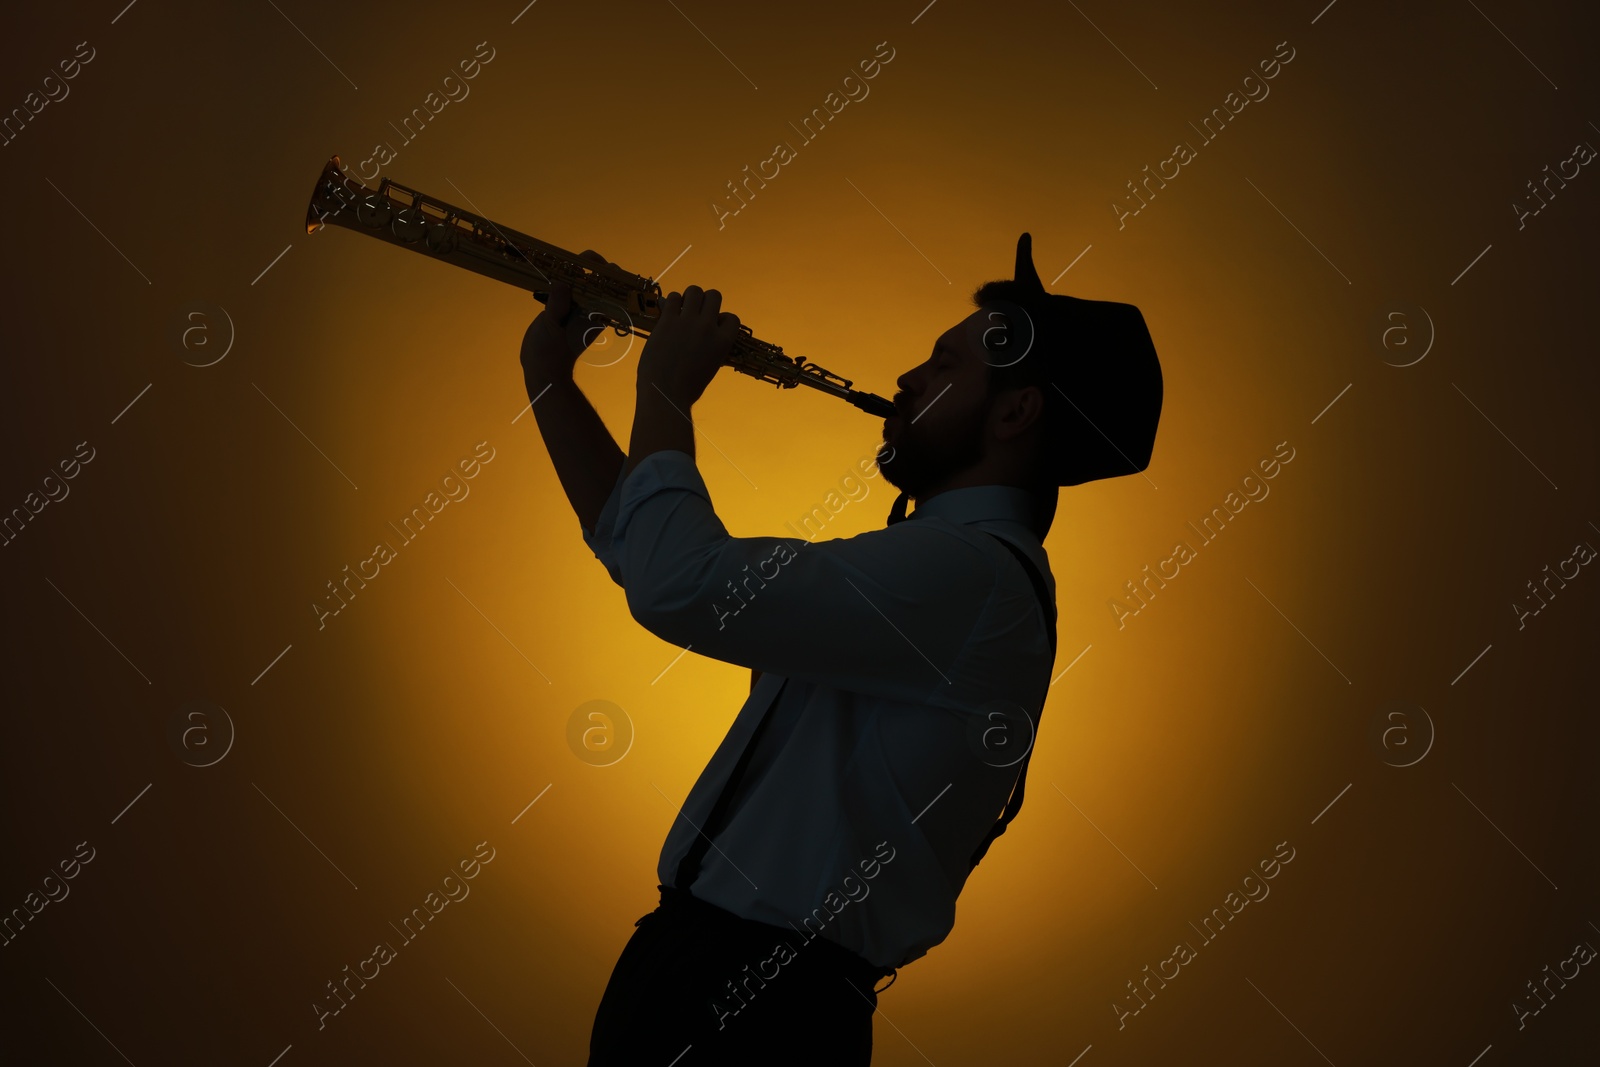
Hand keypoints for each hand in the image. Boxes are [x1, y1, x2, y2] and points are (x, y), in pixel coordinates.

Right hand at [520, 250, 613, 387]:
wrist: (542, 367)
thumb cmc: (550, 352)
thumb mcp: (553, 327)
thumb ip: (557, 306)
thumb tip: (562, 284)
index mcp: (597, 311)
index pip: (612, 285)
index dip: (605, 269)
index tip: (587, 262)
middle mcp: (593, 307)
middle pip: (601, 278)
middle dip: (590, 264)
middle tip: (570, 263)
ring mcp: (580, 307)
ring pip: (585, 280)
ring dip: (575, 269)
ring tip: (558, 265)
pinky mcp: (567, 307)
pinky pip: (571, 287)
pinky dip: (564, 277)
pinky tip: (552, 273)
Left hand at [636, 285, 739, 406]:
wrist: (665, 393)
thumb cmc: (687, 388)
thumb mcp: (711, 367)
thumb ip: (713, 347)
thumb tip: (707, 329)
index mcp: (723, 342)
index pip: (732, 317)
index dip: (722, 320)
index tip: (712, 328)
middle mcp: (708, 327)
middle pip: (714, 295)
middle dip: (705, 302)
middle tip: (695, 314)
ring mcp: (688, 322)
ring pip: (694, 291)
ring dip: (689, 298)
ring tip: (682, 310)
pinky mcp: (668, 321)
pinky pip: (673, 298)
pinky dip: (672, 302)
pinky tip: (669, 313)